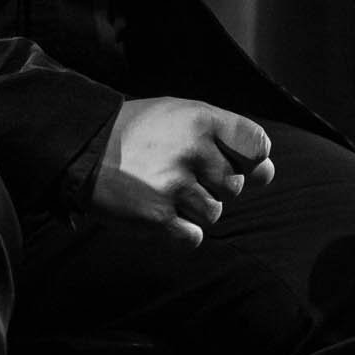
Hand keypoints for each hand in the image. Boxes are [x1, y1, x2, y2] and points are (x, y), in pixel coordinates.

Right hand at [90, 97, 274, 247]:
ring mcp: (175, 185)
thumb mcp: (184, 117)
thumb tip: (268, 171)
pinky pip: (193, 237)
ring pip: (213, 213)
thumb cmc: (141, 130)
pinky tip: (156, 208)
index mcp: (202, 118)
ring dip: (192, 207)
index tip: (228, 157)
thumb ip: (229, 139)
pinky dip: (178, 230)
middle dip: (211, 183)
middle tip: (176, 168)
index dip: (249, 157)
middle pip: (234, 186)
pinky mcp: (158, 216)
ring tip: (161, 185)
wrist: (86, 146)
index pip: (257, 144)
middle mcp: (192, 150)